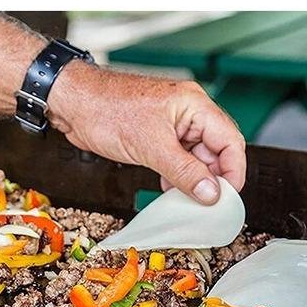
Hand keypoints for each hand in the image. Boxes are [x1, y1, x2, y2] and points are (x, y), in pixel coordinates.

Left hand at [48, 61, 245, 203]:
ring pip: (196, 157)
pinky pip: (177, 158)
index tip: (226, 196)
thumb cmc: (106, 109)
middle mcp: (187, 112)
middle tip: (206, 203)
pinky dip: (177, 176)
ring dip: (193, 179)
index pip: (230, 140)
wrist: (73, 103)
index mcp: (194, 105)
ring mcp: (171, 124)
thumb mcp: (151, 147)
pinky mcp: (155, 135)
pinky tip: (169, 190)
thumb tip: (210, 192)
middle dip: (212, 177)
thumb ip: (184, 172)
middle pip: (216, 150)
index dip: (233, 171)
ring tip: (186, 200)